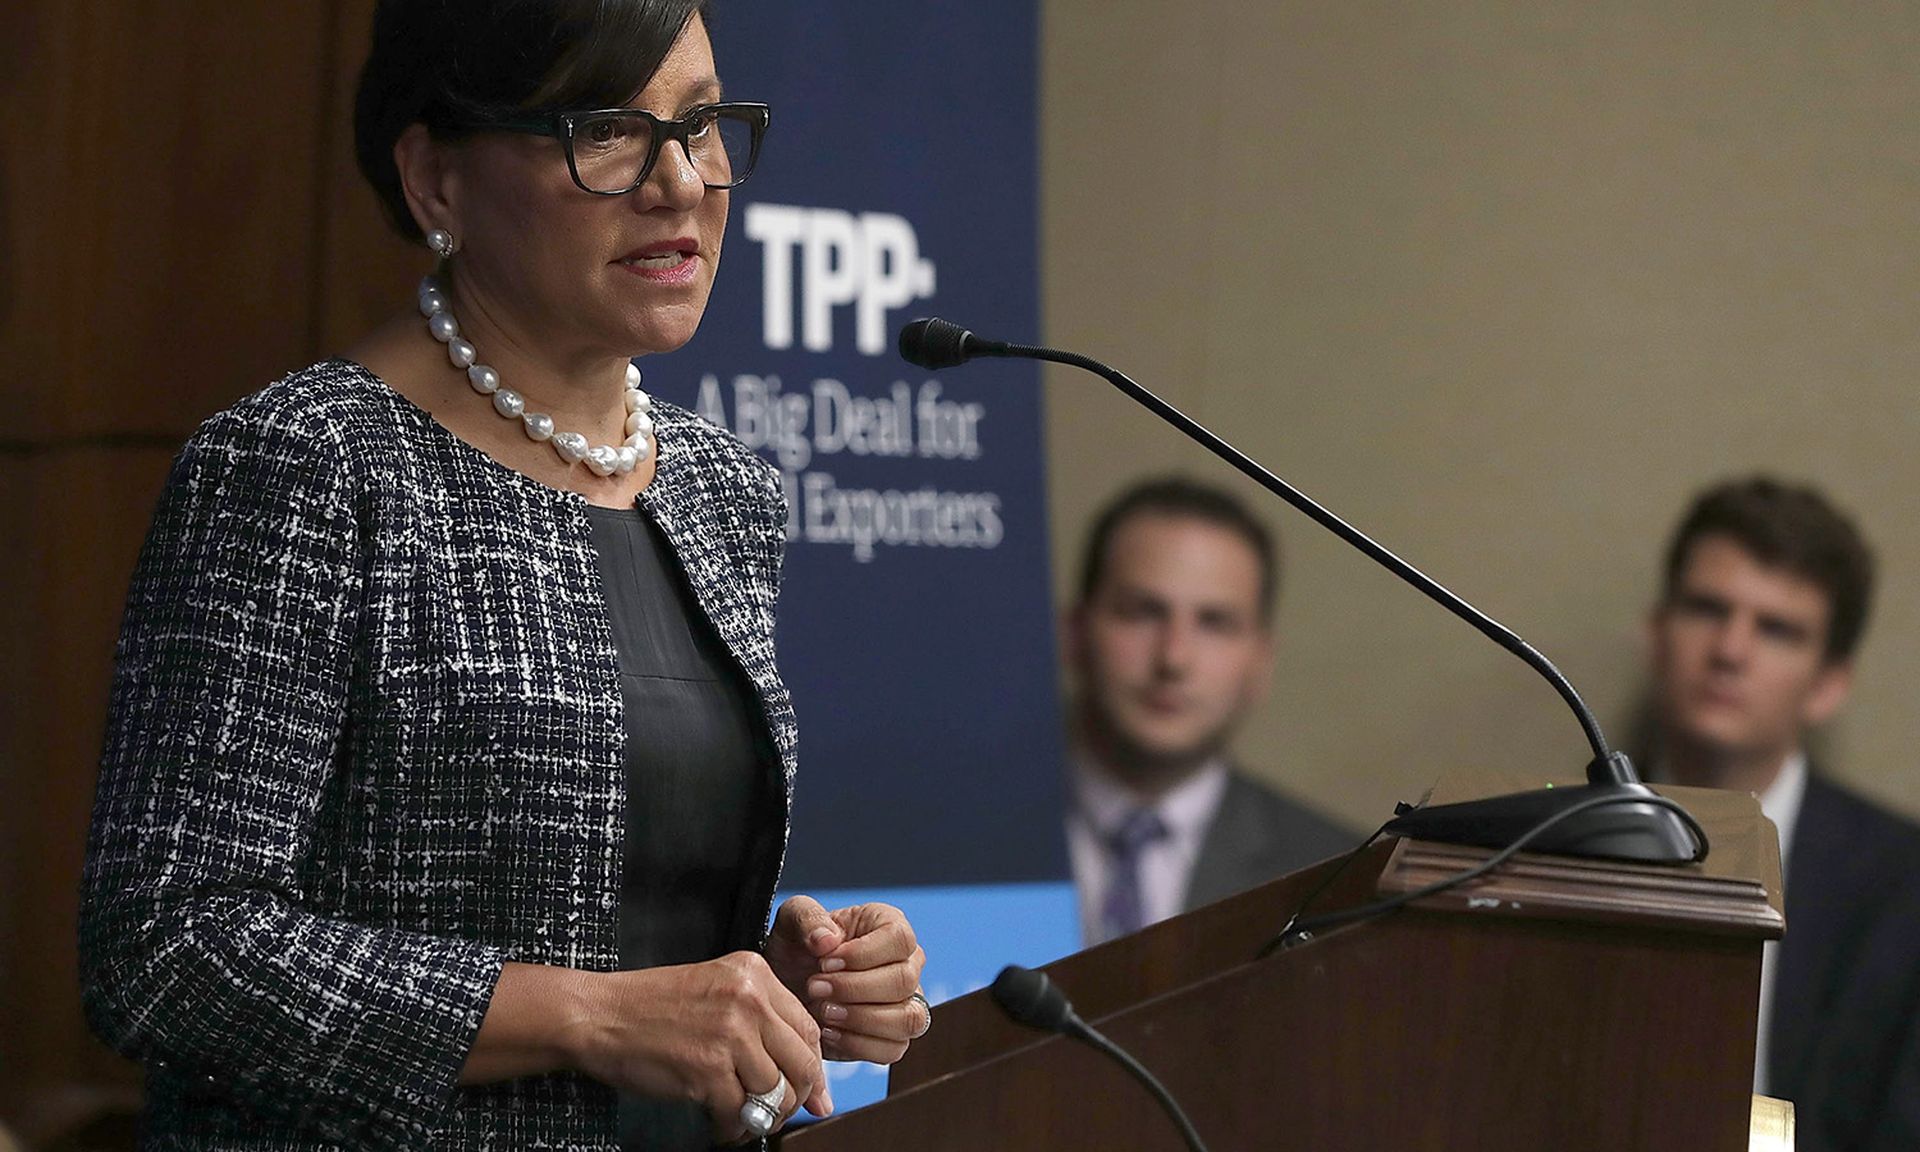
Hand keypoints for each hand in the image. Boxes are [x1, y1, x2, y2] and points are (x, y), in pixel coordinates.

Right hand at [567, 952, 830, 1140]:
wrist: (600, 1015)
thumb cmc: (654, 1005)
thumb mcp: (717, 988)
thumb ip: (763, 1020)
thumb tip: (811, 1079)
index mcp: (755, 973)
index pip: (808, 1027)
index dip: (812, 1066)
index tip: (811, 1090)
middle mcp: (749, 1000)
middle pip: (802, 1062)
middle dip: (796, 1097)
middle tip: (778, 1112)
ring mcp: (730, 1035)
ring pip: (775, 1092)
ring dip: (763, 1116)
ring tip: (742, 1119)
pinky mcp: (707, 1071)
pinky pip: (741, 1113)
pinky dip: (733, 1128)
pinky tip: (719, 1124)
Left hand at [767, 896, 927, 1064]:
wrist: (787, 987)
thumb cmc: (797, 948)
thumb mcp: (792, 921)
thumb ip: (808, 919)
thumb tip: (827, 941)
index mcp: (890, 925)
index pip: (899, 939)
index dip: (862, 955)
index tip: (824, 963)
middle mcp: (908, 964)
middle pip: (903, 981)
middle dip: (853, 989)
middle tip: (814, 989)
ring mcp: (907, 1003)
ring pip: (907, 1019)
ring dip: (859, 1019)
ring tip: (823, 1012)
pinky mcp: (894, 1037)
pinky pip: (892, 1049)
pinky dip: (857, 1044)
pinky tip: (828, 1032)